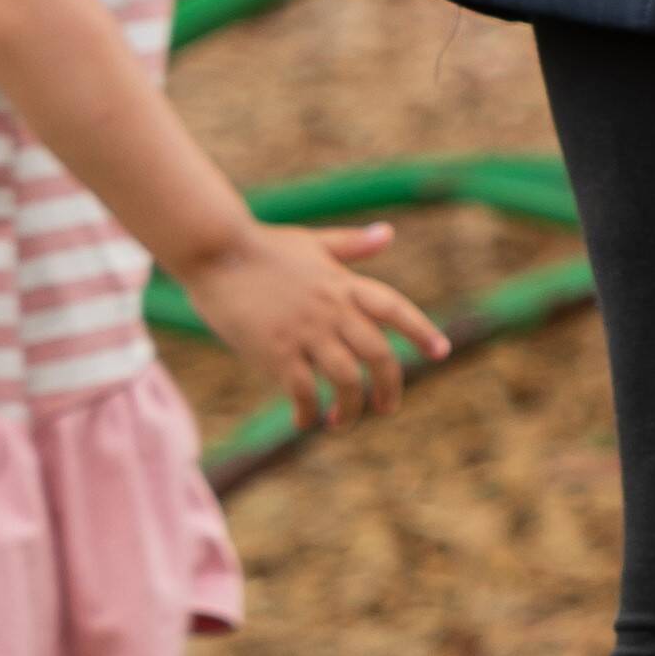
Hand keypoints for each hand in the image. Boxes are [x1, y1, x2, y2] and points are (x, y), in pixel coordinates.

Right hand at [176, 220, 454, 424]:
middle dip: (389, 386)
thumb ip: (352, 245)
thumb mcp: (313, 242)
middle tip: (387, 408)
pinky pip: (302, 392)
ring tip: (344, 421)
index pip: (395, 309)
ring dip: (351, 407)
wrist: (214, 251)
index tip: (440, 353)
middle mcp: (332, 309)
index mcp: (344, 283)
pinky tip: (306, 421)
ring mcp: (304, 331)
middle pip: (378, 354)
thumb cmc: (262, 246)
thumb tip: (388, 234)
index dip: (421, 331)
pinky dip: (308, 413)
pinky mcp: (274, 351)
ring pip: (346, 379)